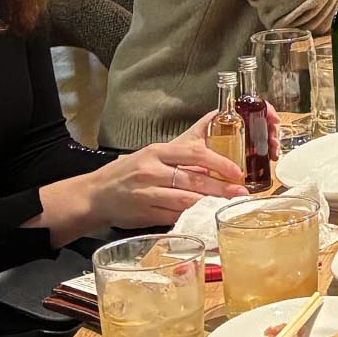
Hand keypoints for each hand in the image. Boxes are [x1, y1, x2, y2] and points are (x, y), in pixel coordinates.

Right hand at [89, 135, 248, 224]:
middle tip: (240, 193)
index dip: (218, 163)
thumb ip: (185, 142)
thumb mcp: (154, 152)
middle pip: (192, 179)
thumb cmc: (131, 171)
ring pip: (184, 200)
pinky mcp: (145, 213)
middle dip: (220, 188)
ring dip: (209, 205)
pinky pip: (174, 216)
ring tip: (227, 207)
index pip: (194, 153)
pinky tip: (205, 218)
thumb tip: (215, 118)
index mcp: (157, 152)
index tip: (236, 172)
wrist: (96, 194)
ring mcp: (147, 194)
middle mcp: (152, 171)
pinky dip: (191, 218)